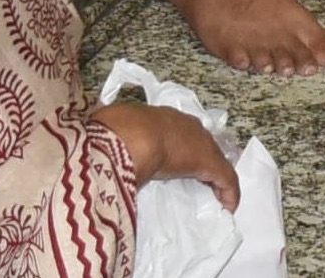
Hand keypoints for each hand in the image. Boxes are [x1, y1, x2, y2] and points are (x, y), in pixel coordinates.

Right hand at [95, 99, 242, 209]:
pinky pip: (225, 179)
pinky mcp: (211, 163)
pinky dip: (228, 192)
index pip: (175, 129)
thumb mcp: (108, 131)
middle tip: (197, 177)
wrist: (130, 135)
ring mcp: (199, 142)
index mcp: (158, 117)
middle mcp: (183, 124)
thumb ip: (108, 140)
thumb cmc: (114, 131)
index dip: (178, 144)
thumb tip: (95, 145)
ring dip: (213, 176)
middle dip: (199, 157)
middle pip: (199, 141)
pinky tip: (228, 207)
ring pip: (214, 159)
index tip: (175, 158)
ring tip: (213, 193)